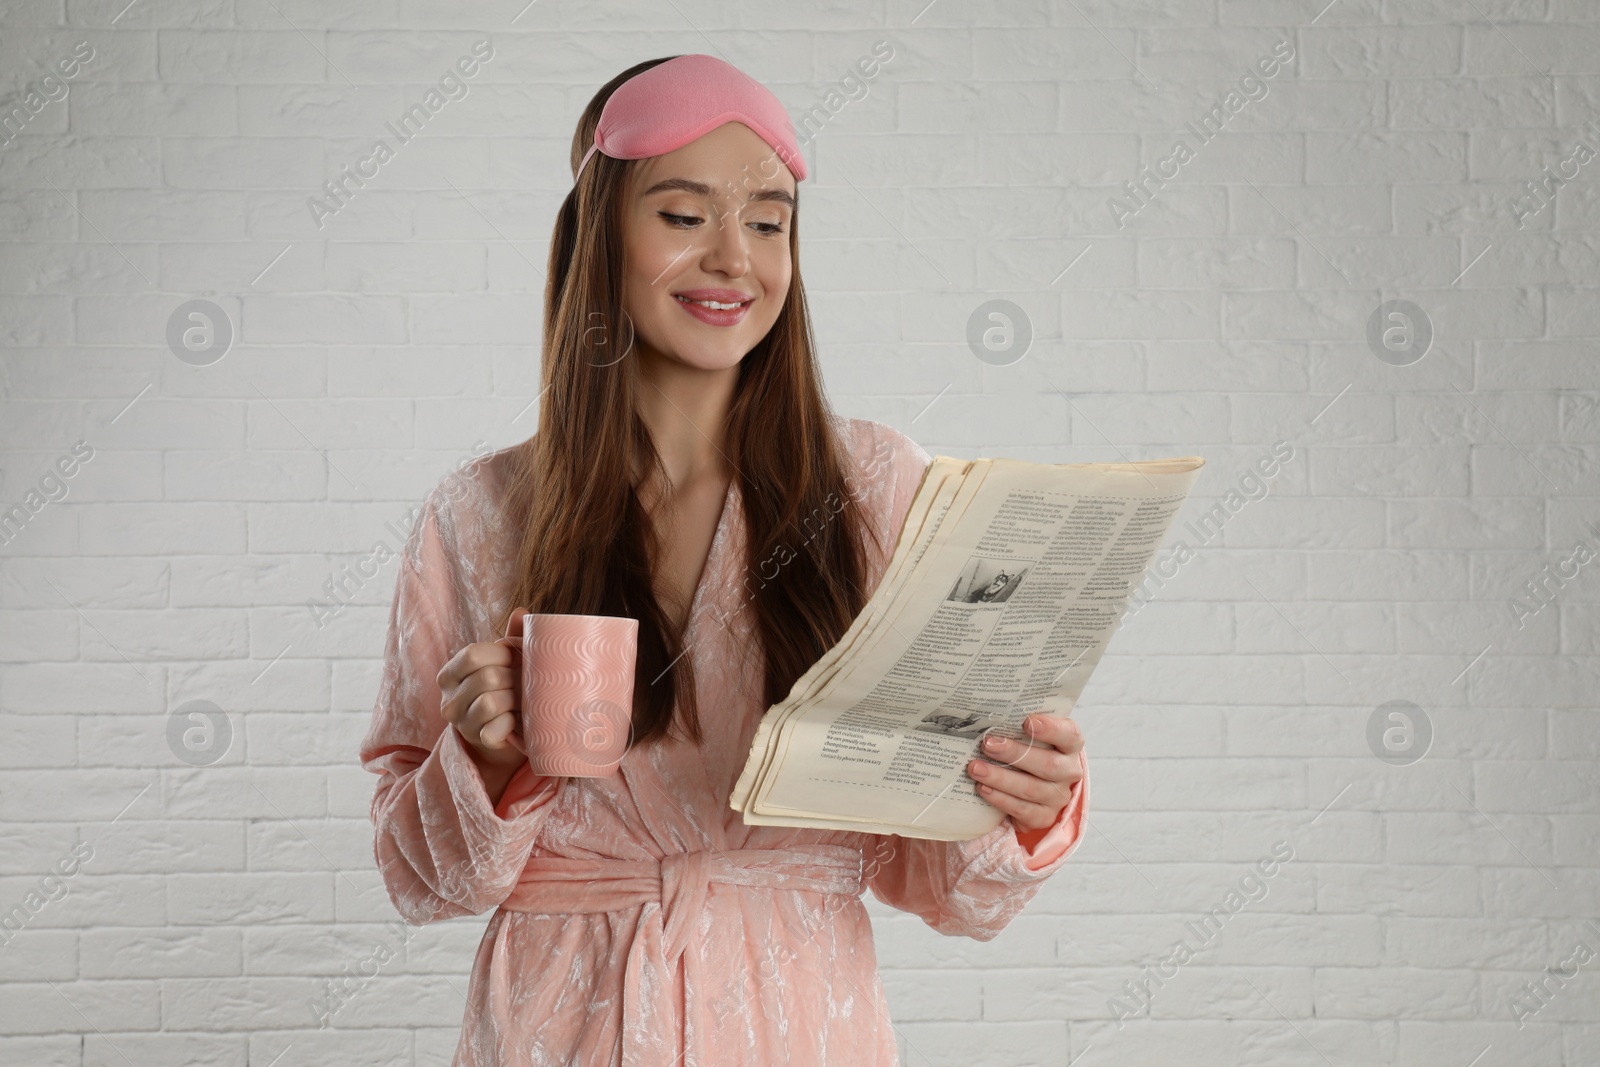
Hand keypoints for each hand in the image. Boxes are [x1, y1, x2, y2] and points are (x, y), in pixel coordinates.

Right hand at [437, 610, 529, 801]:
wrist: (505, 735)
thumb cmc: (503, 691)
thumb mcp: (502, 663)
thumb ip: (509, 638)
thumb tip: (522, 612)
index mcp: (449, 675)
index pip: (472, 654)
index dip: (500, 653)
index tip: (514, 658)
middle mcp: (449, 700)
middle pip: (486, 677)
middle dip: (512, 678)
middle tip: (523, 682)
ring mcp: (461, 724)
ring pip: (490, 703)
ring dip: (514, 700)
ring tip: (521, 700)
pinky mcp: (478, 742)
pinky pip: (495, 730)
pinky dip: (511, 723)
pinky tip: (516, 720)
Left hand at [967, 713, 1084, 832]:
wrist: (1038, 786)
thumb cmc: (1032, 751)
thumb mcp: (1033, 736)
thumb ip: (1020, 726)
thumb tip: (991, 714)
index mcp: (1070, 746)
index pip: (1069, 735)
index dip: (1050, 729)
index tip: (1027, 721)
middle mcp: (1069, 772)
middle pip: (1047, 765)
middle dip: (1014, 754)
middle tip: (988, 744)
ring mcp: (1058, 797)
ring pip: (1030, 789)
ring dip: (1000, 778)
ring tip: (975, 768)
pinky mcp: (1043, 816)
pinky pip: (1021, 809)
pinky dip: (1000, 799)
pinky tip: (983, 788)